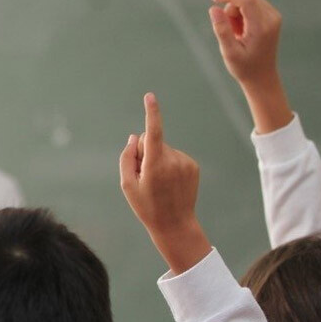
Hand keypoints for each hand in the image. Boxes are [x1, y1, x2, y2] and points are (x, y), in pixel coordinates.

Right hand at [119, 93, 211, 273]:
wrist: (175, 224)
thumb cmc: (146, 206)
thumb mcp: (127, 185)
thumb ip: (127, 158)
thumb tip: (134, 137)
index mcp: (154, 165)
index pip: (152, 132)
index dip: (151, 113)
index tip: (150, 97)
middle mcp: (172, 160)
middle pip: (152, 142)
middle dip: (145, 153)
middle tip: (145, 178)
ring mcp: (185, 162)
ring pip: (164, 150)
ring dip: (158, 161)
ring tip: (159, 184)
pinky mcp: (193, 166)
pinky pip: (175, 157)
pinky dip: (169, 166)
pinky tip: (170, 184)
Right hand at [209, 0, 292, 133]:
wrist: (261, 76)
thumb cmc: (243, 67)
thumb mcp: (229, 51)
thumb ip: (221, 29)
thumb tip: (213, 8)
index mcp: (261, 28)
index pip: (246, 0)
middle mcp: (271, 19)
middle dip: (232, 8)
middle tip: (229, 29)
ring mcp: (274, 17)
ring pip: (250, 0)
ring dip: (237, 11)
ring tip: (236, 32)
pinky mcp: (273, 17)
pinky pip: (254, 4)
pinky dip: (244, 12)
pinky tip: (242, 29)